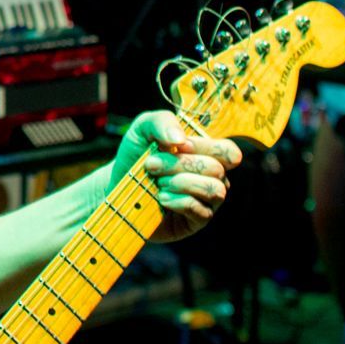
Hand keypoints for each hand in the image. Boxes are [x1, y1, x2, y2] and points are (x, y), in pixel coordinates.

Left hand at [111, 112, 238, 243]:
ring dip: (182, 183)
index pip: (227, 151)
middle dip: (179, 165)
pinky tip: (161, 198)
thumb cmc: (136, 154)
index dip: (203, 147)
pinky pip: (201, 211)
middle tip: (151, 165)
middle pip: (215, 169)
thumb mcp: (143, 129)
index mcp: (207, 154)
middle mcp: (213, 177)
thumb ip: (162, 122)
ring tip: (158, 183)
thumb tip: (180, 139)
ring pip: (215, 190)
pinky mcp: (197, 221)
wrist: (117, 184)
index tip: (173, 145)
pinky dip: (178, 201)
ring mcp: (207, 201)